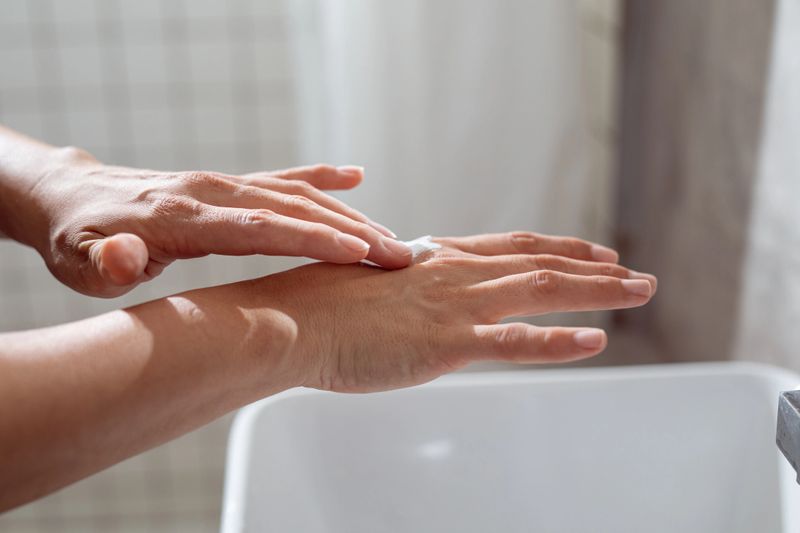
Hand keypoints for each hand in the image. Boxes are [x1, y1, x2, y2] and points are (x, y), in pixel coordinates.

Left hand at [24, 147, 409, 296]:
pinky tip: (354, 177)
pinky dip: (321, 178)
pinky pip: (283, 177)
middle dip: (351, 230)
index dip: (311, 239)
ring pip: (297, 193)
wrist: (73, 197)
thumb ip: (106, 263)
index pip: (259, 227)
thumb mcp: (79, 262)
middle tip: (399, 255)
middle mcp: (212, 190)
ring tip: (392, 240)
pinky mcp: (229, 184)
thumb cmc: (79, 239)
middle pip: (293, 207)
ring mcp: (224, 183)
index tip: (358, 253)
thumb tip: (126, 259)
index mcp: (182, 215)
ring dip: (348, 214)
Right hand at [238, 232, 655, 392]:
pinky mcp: (446, 342)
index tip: (594, 251)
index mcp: (438, 258)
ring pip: (542, 290)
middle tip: (637, 275)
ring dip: (598, 291)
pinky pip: (515, 342)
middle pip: (541, 262)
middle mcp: (455, 272)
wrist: (291, 320)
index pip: (514, 246)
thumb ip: (408, 288)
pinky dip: (559, 341)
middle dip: (596, 268)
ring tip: (640, 292)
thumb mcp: (374, 284)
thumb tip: (420, 296)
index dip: (560, 247)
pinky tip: (596, 340)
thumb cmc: (320, 305)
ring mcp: (454, 305)